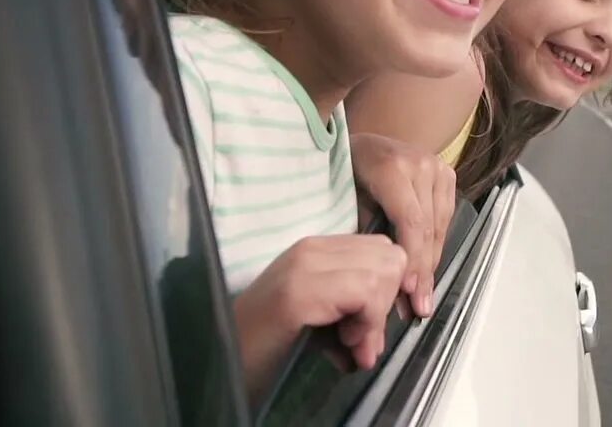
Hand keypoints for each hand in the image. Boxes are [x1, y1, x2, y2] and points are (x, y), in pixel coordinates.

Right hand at [232, 234, 406, 403]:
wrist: (219, 362)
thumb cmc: (267, 345)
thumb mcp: (321, 318)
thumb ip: (356, 309)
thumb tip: (392, 321)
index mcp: (317, 249)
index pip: (382, 250)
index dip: (387, 290)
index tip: (370, 327)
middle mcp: (310, 248)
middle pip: (390, 256)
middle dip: (386, 303)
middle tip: (362, 340)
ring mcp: (303, 265)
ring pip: (382, 271)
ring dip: (375, 317)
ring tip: (352, 344)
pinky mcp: (299, 291)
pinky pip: (363, 292)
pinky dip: (366, 322)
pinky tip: (344, 344)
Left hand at [350, 133, 456, 318]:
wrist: (361, 142)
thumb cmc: (345, 172)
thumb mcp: (347, 200)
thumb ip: (367, 234)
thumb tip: (381, 279)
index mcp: (392, 167)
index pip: (411, 222)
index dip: (412, 259)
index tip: (408, 291)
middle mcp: (420, 164)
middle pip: (429, 227)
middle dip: (424, 270)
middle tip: (419, 305)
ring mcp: (437, 166)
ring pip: (441, 225)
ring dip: (432, 262)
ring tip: (424, 295)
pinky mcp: (446, 172)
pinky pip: (445, 216)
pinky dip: (436, 244)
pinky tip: (427, 267)